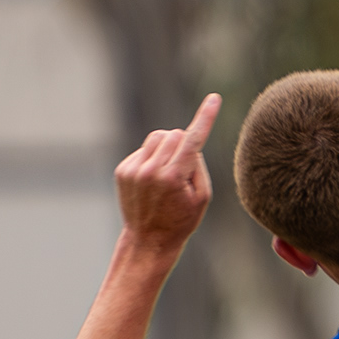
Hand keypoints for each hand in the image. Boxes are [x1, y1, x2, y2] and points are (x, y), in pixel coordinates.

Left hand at [115, 93, 219, 252]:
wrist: (149, 240)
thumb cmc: (182, 219)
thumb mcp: (202, 197)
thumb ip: (198, 165)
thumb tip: (188, 142)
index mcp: (175, 177)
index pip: (193, 139)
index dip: (205, 118)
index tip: (215, 99)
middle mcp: (152, 170)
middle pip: (174, 134)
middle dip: (183, 144)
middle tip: (183, 170)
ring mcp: (135, 170)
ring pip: (157, 137)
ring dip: (166, 148)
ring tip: (168, 174)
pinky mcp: (123, 170)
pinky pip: (143, 150)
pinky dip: (151, 159)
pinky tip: (152, 182)